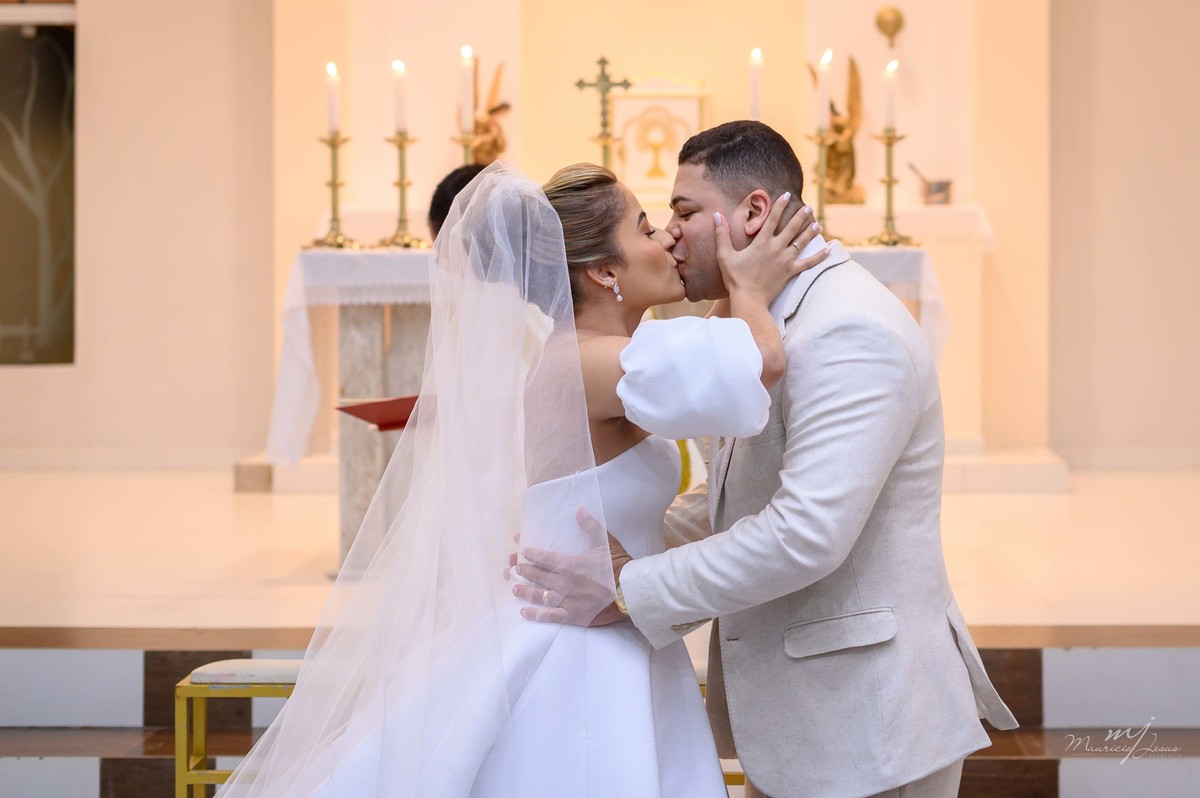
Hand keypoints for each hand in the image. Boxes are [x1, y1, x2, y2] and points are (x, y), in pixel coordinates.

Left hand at [513, 509, 631, 627]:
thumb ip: (591, 527)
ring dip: (524, 590)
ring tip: (514, 586)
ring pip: (539, 595)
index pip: (544, 557)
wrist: (629, 591)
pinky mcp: (571, 616)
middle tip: (514, 567)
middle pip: (537, 575)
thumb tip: (579, 510)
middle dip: (523, 570)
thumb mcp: (606, 543)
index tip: (521, 550)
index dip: (530, 553)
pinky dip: (535, 614)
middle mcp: (563, 582)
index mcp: (570, 564)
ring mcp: (566, 600)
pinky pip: (548, 616)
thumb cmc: (618, 566)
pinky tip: (524, 611)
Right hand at [715, 193, 829, 303]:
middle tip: (808, 208)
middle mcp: (776, 248)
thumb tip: (717, 215)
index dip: (780, 205)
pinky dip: (818, 256)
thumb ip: (721, 234)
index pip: (772, 219)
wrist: (749, 299)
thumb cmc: (735, 278)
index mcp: (761, 242)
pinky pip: (808, 263)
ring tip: (818, 224)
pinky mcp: (791, 272)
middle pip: (792, 228)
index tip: (787, 194)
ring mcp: (785, 260)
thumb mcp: (724, 255)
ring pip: (801, 243)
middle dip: (800, 216)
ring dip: (810, 232)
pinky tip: (827, 250)